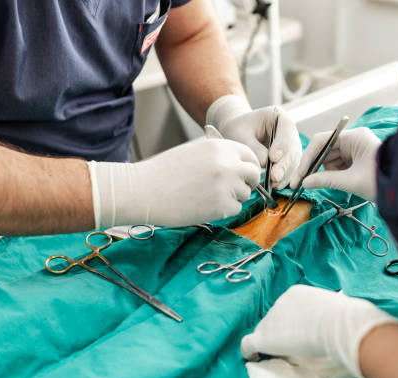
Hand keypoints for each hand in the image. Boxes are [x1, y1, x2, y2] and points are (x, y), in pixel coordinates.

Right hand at [87, 138, 260, 228]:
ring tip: (208, 196)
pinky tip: (204, 206)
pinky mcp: (222, 207)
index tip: (242, 174)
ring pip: (245, 194)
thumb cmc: (164, 172)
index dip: (247, 165)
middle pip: (254, 174)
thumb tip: (240, 163)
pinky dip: (224, 210)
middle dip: (247, 182)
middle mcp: (228, 164)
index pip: (250, 155)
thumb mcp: (194, 151)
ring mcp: (227, 186)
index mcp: (221, 147)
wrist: (143, 191)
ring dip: (233, 197)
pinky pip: (235, 209)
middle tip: (234, 189)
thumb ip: (218, 155)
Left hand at [206, 95, 301, 188]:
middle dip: (285, 164)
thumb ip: (254, 148)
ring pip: (294, 160)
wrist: (236, 133)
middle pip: (293, 148)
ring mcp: (291, 145)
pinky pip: (290, 168)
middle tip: (275, 177)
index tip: (273, 158)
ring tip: (275, 184)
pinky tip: (277, 185)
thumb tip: (266, 163)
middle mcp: (289, 131)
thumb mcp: (241, 135)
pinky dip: (284, 178)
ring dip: (286, 174)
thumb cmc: (237, 130)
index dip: (282, 145)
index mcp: (279, 116)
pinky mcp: (288, 158)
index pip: (286, 130)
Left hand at [240, 285, 397, 377]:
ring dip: (271, 341)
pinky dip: (250, 351)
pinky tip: (255, 356)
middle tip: (293, 345)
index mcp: (296, 293)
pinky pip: (248, 344)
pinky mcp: (264, 337)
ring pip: (264, 330)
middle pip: (274, 318)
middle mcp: (280, 302)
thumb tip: (333, 316)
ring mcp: (271, 319)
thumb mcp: (334, 306)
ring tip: (280, 353)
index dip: (291, 321)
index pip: (287, 308)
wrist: (338, 324)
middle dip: (281, 330)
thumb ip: (325, 310)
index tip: (300, 332)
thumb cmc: (343, 317)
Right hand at [290, 127, 381, 200]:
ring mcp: (357, 148)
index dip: (307, 159)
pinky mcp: (359, 159)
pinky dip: (336, 174)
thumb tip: (305, 183)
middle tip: (303, 184)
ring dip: (327, 173)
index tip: (298, 177)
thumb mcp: (351, 182)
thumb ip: (325, 180)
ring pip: (331, 159)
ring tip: (335, 185)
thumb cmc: (382, 181)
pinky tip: (340, 183)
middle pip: (325, 150)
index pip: (321, 142)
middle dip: (315, 168)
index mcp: (353, 137)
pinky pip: (341, 165)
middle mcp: (354, 139)